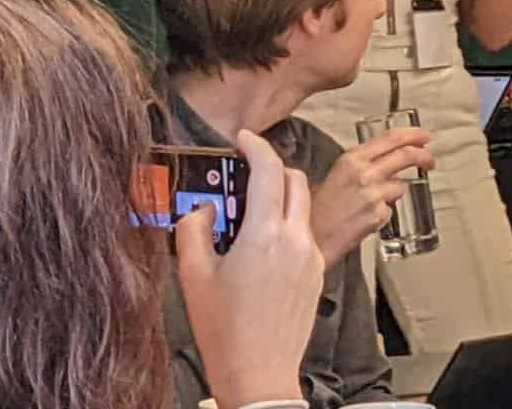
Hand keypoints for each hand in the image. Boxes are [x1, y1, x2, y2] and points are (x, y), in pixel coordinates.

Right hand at [175, 129, 322, 408]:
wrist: (259, 373)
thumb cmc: (225, 332)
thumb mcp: (194, 279)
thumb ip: (194, 232)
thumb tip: (203, 209)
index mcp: (265, 234)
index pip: (269, 170)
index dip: (257, 146)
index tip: (245, 138)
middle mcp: (295, 237)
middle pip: (294, 179)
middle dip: (272, 169)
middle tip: (246, 177)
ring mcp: (310, 253)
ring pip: (304, 204)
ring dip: (282, 196)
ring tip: (251, 216)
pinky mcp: (318, 269)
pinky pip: (306, 231)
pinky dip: (288, 224)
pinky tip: (264, 247)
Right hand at [309, 125, 435, 266]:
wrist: (306, 240)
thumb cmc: (312, 212)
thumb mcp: (332, 177)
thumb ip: (359, 166)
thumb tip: (381, 163)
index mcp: (351, 159)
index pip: (391, 138)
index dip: (413, 135)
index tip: (424, 136)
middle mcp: (364, 172)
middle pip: (406, 155)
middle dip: (424, 156)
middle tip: (430, 160)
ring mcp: (373, 194)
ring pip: (400, 186)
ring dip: (393, 194)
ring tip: (370, 205)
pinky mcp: (377, 215)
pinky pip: (389, 211)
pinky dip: (382, 215)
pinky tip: (363, 220)